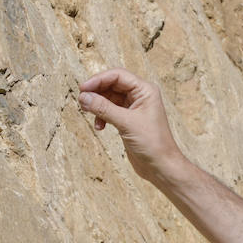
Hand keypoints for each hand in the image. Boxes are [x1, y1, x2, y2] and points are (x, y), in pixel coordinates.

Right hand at [78, 68, 188, 183]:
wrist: (161, 166)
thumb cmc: (152, 143)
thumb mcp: (126, 123)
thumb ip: (104, 108)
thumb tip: (84, 97)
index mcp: (145, 90)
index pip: (118, 76)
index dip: (99, 79)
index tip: (83, 88)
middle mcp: (140, 96)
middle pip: (112, 85)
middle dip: (96, 92)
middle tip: (82, 100)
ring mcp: (134, 108)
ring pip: (110, 98)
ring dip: (98, 105)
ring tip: (88, 113)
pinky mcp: (128, 120)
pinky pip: (110, 110)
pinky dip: (102, 116)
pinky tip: (99, 127)